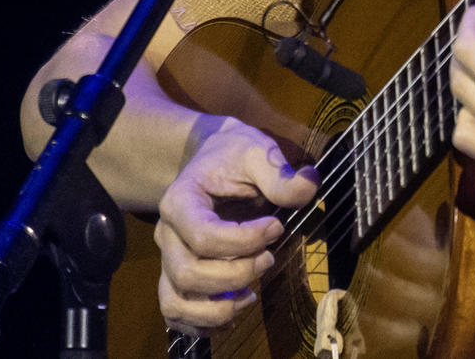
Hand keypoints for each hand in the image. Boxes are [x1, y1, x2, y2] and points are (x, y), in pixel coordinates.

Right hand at [155, 117, 318, 333]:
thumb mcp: (258, 151)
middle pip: (188, 274)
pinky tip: (235, 309)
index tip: (276, 227)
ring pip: (176, 301)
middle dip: (236, 274)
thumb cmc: (233, 156)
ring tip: (252, 294)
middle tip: (270, 258)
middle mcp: (166, 234)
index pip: (203, 235)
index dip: (245, 241)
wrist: (212, 161)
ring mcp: (168, 259)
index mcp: (180, 200)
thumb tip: (308, 188)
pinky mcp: (176, 278)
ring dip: (217, 309)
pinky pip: (176, 313)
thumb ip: (279, 173)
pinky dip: (204, 323)